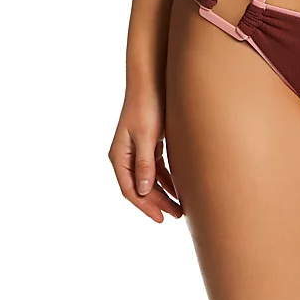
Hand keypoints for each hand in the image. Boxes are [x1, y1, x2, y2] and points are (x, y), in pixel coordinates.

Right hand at [109, 87, 182, 222]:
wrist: (151, 80)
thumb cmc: (147, 106)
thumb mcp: (146, 136)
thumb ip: (145, 163)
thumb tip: (143, 191)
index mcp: (119, 156)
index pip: (130, 190)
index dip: (145, 206)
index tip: (160, 218)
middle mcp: (125, 156)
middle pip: (140, 187)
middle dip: (157, 202)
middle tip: (176, 215)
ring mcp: (136, 150)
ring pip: (149, 179)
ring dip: (163, 192)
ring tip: (179, 206)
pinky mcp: (148, 143)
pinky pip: (156, 168)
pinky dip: (166, 179)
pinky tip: (177, 187)